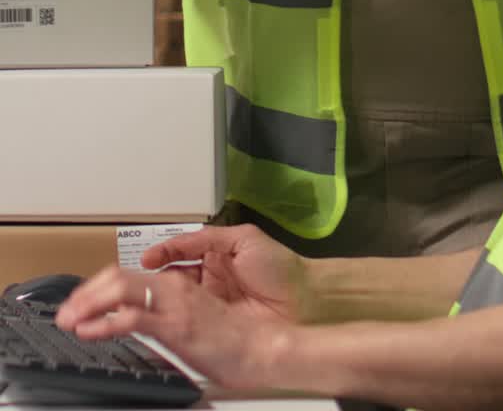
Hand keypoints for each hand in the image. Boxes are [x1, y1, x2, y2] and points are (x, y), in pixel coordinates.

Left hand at [56, 267, 284, 392]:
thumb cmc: (235, 340)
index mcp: (178, 284)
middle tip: (66, 311)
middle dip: (85, 293)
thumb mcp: (192, 324)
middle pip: (117, 277)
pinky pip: (130, 317)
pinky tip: (88, 330)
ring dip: (87, 303)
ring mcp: (173, 303)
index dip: (98, 288)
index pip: (127, 277)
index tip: (81, 304)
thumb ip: (167, 320)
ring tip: (69, 318)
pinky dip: (103, 322)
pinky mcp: (174, 324)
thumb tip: (143, 329)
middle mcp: (173, 286)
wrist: (264, 346)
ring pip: (119, 289)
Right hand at [139, 224, 311, 321]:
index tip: (147, 259)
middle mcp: (209, 280)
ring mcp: (211, 304)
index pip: (180, 253)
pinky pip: (191, 321)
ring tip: (146, 298)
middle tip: (139, 281)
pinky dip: (177, 319)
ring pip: (178, 300)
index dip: (163, 254)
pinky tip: (166, 317)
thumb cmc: (280, 267)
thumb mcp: (245, 239)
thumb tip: (179, 240)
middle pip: (173, 278)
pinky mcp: (215, 325)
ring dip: (162, 300)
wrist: (304, 299)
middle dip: (155, 279)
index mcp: (215, 256)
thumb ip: (210, 237)